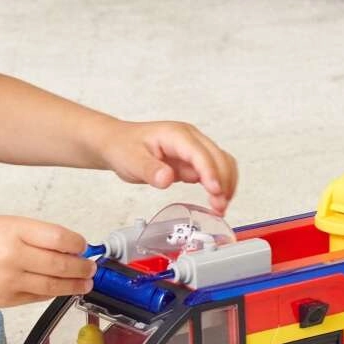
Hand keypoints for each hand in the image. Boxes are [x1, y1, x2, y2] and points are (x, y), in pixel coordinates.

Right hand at [0, 217, 95, 307]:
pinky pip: (38, 298)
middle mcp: (13, 256)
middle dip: (82, 267)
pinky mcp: (6, 300)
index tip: (83, 245)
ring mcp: (10, 281)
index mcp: (12, 230)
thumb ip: (32, 234)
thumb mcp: (0, 223)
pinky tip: (60, 288)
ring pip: (54, 286)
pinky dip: (53, 293)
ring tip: (85, 282)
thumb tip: (66, 245)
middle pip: (61, 264)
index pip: (60, 238)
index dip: (78, 244)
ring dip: (75, 285)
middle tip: (91, 266)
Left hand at [98, 120, 238, 212]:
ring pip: (221, 164)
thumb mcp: (131, 159)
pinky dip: (219, 185)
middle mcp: (190, 139)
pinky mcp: (192, 161)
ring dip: (226, 184)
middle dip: (223, 182)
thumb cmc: (123, 146)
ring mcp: (193, 149)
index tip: (215, 191)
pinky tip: (216, 201)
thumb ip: (150, 169)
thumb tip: (167, 178)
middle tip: (220, 207)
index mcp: (176, 135)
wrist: (117, 143)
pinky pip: (214, 171)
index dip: (210, 172)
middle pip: (218, 158)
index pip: (200, 153)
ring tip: (220, 207)